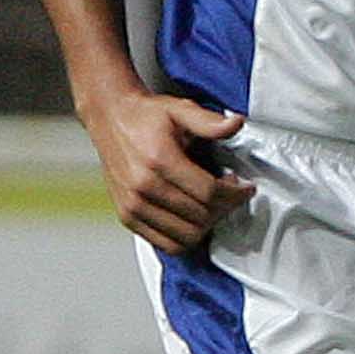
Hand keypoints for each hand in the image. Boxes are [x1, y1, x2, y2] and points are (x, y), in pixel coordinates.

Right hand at [84, 85, 251, 252]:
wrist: (109, 117)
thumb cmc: (145, 115)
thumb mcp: (180, 109)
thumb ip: (210, 121)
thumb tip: (236, 123)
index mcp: (159, 160)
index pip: (209, 193)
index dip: (235, 194)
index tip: (245, 188)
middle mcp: (142, 186)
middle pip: (201, 216)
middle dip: (225, 207)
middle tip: (231, 195)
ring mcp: (132, 205)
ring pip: (186, 236)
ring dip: (208, 225)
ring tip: (213, 206)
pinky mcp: (127, 216)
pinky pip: (166, 244)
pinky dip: (186, 236)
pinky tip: (194, 217)